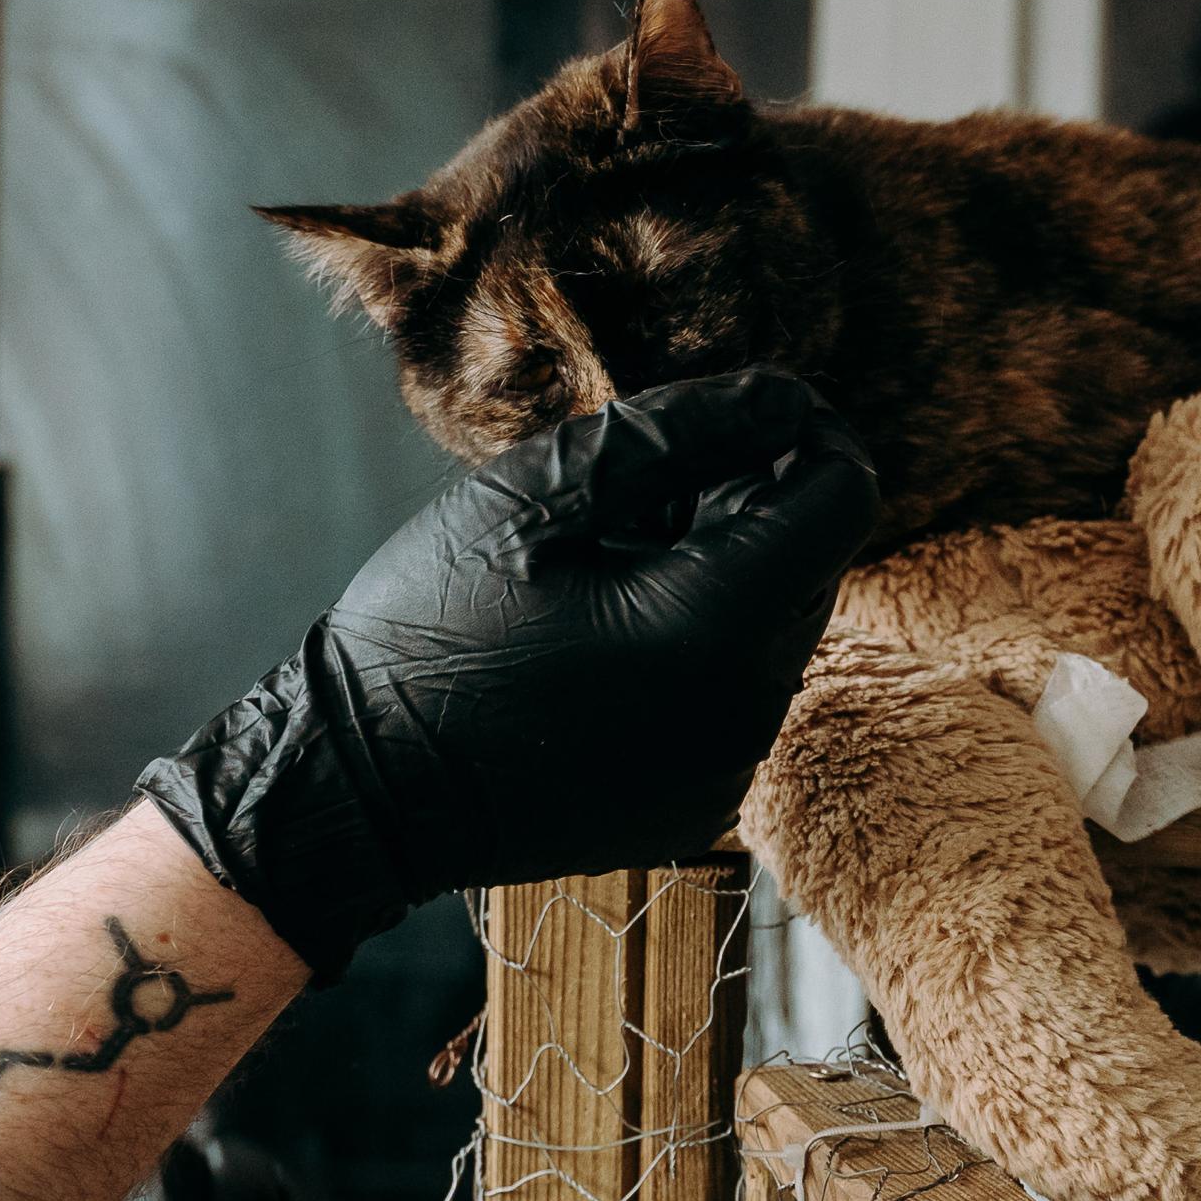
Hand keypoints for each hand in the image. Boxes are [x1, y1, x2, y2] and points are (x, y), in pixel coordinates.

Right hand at [143, 366, 881, 977]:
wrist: (358, 792)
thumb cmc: (426, 630)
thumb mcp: (530, 495)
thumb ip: (671, 433)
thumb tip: (785, 393)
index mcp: (712, 625)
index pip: (843, 495)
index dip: (805, 432)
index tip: (731, 417)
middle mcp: (746, 712)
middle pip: (814, 563)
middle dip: (749, 507)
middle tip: (629, 499)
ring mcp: (727, 772)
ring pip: (776, 630)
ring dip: (719, 580)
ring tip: (600, 575)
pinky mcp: (699, 807)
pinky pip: (737, 700)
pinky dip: (695, 654)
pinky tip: (597, 649)